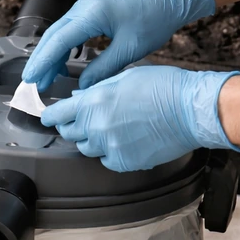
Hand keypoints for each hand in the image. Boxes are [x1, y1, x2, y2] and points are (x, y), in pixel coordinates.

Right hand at [21, 0, 215, 90]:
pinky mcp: (92, 7)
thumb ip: (102, 69)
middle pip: (53, 35)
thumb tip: (82, 87)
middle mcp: (84, 5)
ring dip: (51, 54)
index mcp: (92, 13)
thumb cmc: (156, 19)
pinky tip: (63, 61)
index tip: (32, 78)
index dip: (43, 62)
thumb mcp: (129, 49)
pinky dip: (63, 46)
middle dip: (41, 60)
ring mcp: (86, 4)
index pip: (59, 41)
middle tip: (32, 82)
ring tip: (47, 77)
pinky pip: (70, 28)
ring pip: (59, 32)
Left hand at [39, 66, 239, 171]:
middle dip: (72, 125)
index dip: (51, 115)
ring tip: (108, 128)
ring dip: (91, 139)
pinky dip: (109, 153)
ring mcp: (110, 147)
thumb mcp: (124, 77)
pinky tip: (122, 141)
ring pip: (86, 148)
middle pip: (69, 133)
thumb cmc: (164, 88)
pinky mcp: (124, 162)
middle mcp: (97, 127)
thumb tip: (79, 98)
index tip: (48, 116)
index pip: (57, 114)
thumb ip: (97, 90)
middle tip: (83, 119)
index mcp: (93, 103)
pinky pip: (106, 160)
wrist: (191, 110)